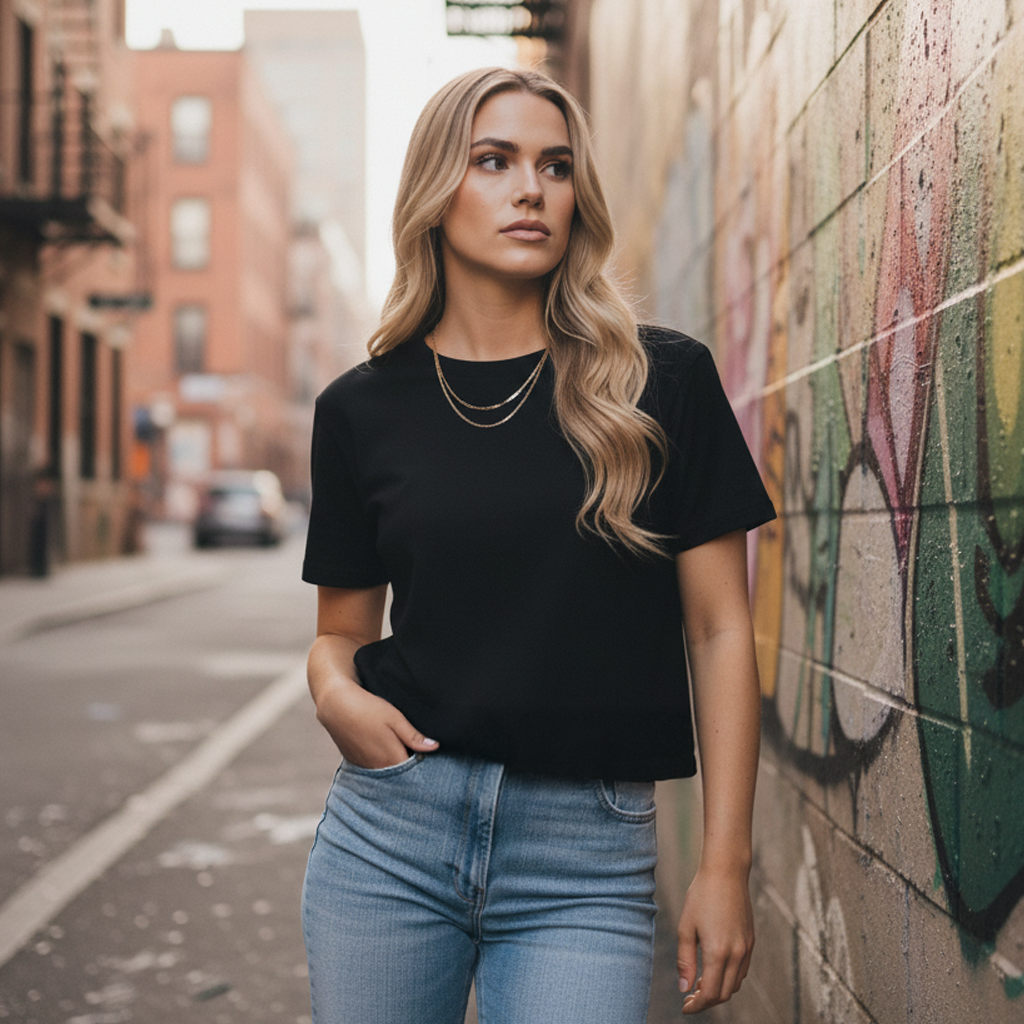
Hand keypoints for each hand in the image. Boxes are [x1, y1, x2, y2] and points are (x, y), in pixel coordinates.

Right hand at [313, 674, 438, 768]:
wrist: (336, 705)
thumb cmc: (367, 709)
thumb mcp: (395, 719)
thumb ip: (414, 737)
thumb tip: (434, 747)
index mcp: (391, 759)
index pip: (413, 769)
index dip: (421, 759)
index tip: (424, 749)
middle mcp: (377, 768)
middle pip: (399, 772)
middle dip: (407, 761)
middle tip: (411, 744)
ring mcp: (364, 766)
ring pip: (386, 769)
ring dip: (392, 760)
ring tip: (394, 742)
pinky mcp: (354, 761)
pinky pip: (373, 765)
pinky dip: (379, 759)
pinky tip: (379, 744)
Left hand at [676, 864, 753, 1013]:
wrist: (726, 872)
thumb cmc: (701, 896)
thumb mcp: (685, 927)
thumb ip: (685, 960)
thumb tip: (683, 987)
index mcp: (718, 952)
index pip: (710, 993)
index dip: (696, 1005)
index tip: (684, 1007)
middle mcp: (736, 954)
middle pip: (724, 994)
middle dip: (707, 1001)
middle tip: (690, 997)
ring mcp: (746, 948)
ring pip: (735, 984)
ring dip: (719, 990)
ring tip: (700, 983)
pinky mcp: (751, 940)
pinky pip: (742, 970)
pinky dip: (729, 978)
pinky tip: (715, 968)